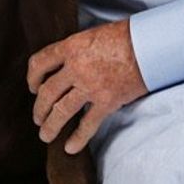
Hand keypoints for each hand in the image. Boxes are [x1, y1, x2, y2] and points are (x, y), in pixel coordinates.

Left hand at [27, 20, 147, 153]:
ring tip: (45, 135)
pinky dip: (77, 138)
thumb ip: (77, 50)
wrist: (151, 45)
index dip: (32, 77)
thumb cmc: (126, 35)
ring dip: (50, 126)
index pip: (40, 63)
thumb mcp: (93, 35)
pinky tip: (70, 148)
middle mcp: (76, 68)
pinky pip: (87, 124)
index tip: (33, 87)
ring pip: (61, 111)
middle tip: (38, 117)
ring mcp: (90, 86)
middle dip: (39, 108)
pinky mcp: (107, 102)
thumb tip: (67, 64)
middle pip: (47, 92)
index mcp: (71, 47)